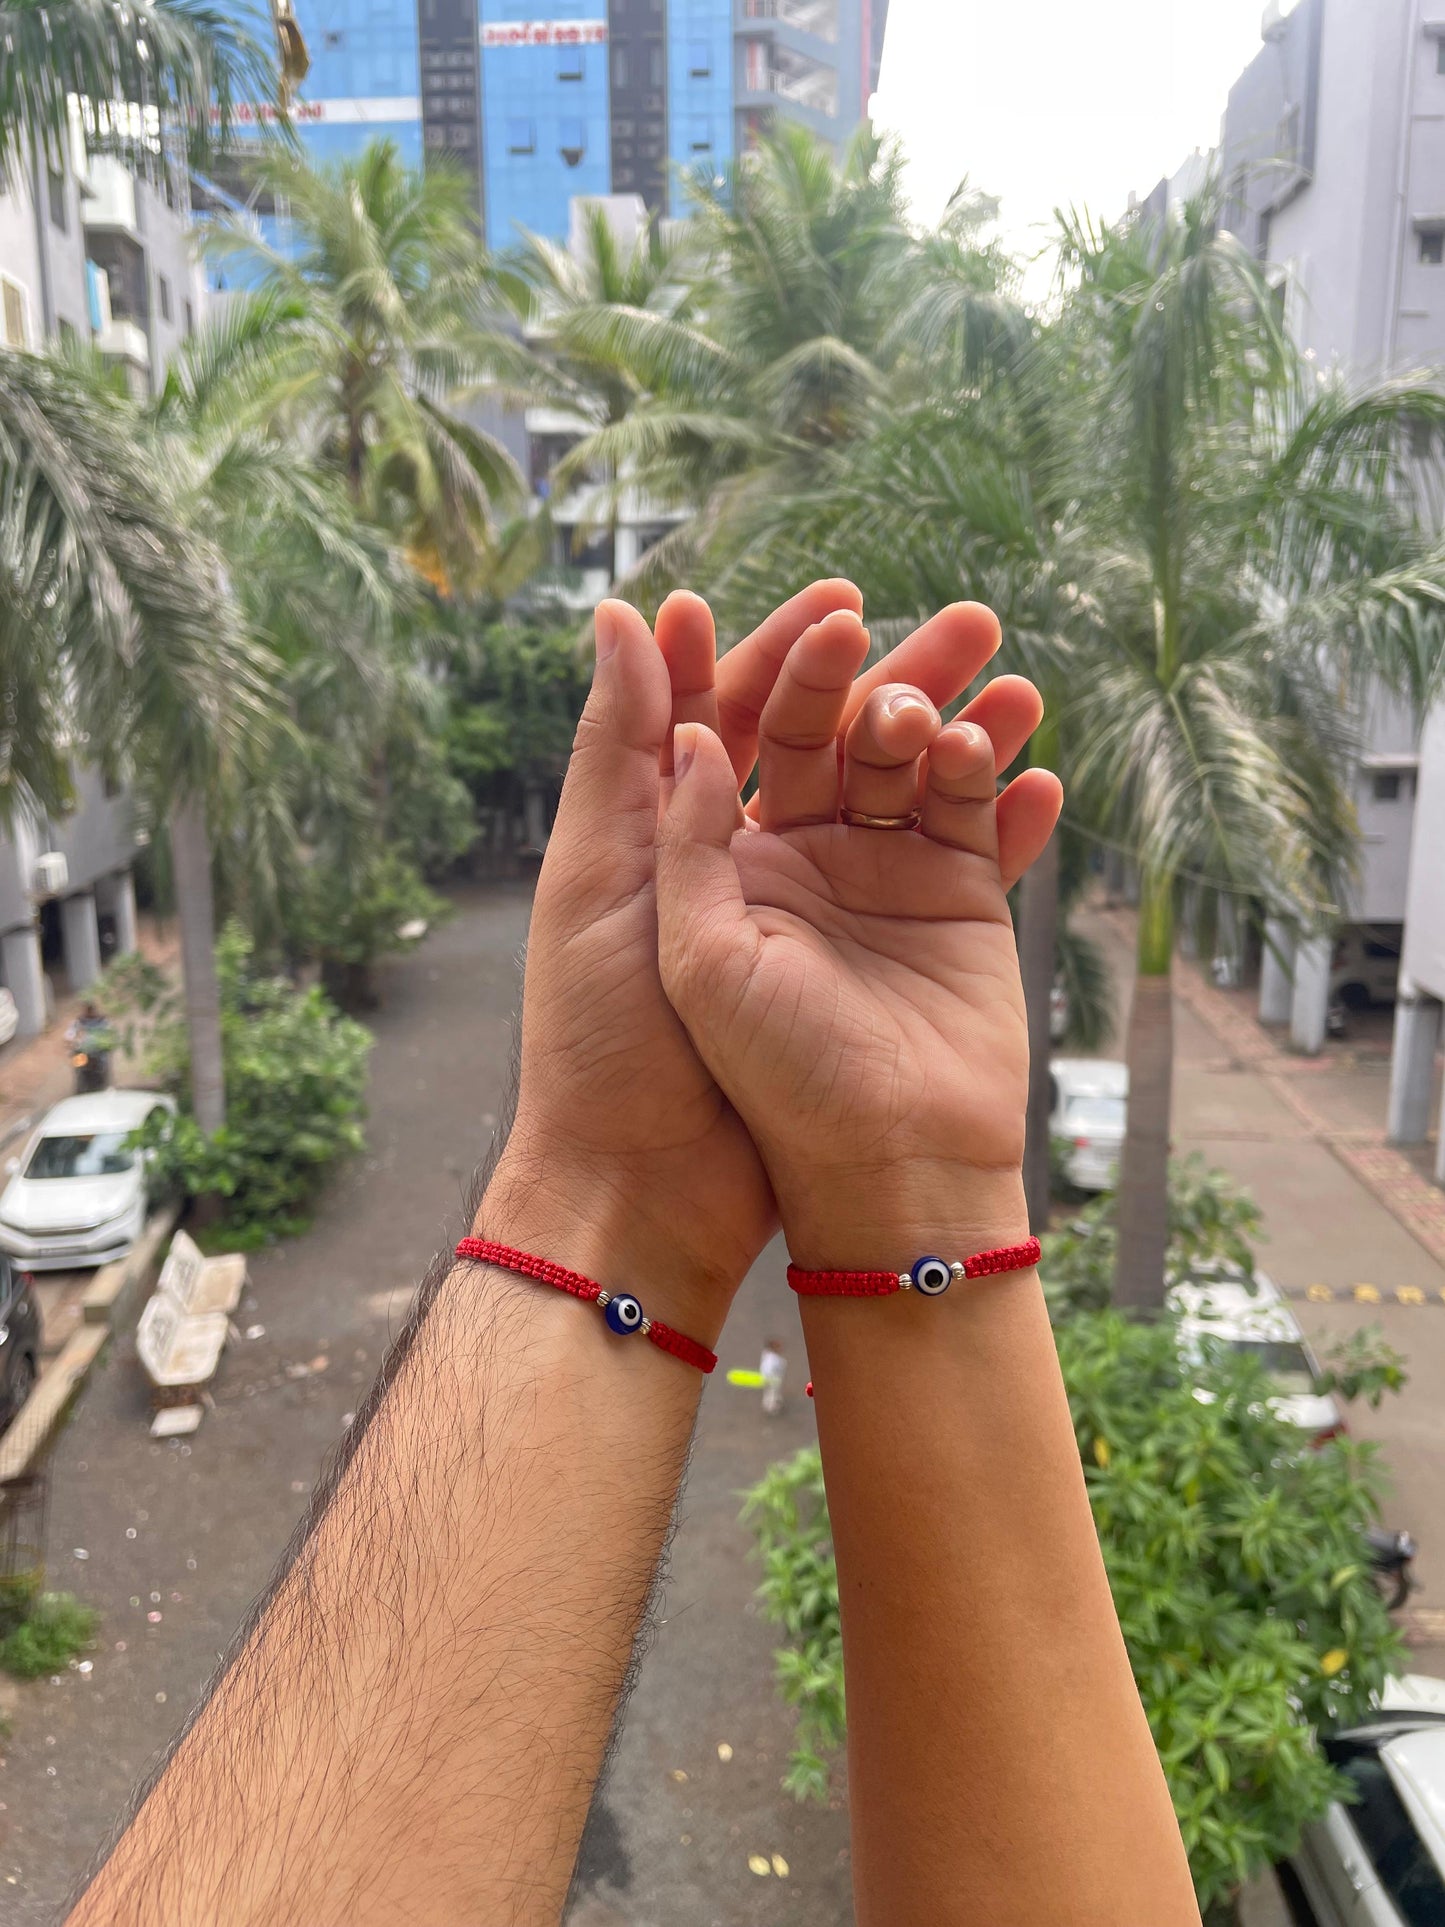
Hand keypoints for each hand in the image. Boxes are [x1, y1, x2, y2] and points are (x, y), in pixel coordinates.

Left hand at [654, 616, 1062, 1266]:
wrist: (846, 1176)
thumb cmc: (733, 1078)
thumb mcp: (672, 945)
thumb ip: (675, 823)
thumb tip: (681, 708)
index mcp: (720, 851)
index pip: (746, 725)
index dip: (784, 661)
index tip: (830, 608)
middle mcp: (800, 854)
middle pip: (842, 730)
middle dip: (889, 672)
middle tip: (948, 625)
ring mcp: (881, 880)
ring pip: (921, 766)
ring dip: (962, 717)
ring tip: (1007, 686)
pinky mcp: (957, 911)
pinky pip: (985, 827)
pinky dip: (1013, 792)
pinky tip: (1040, 765)